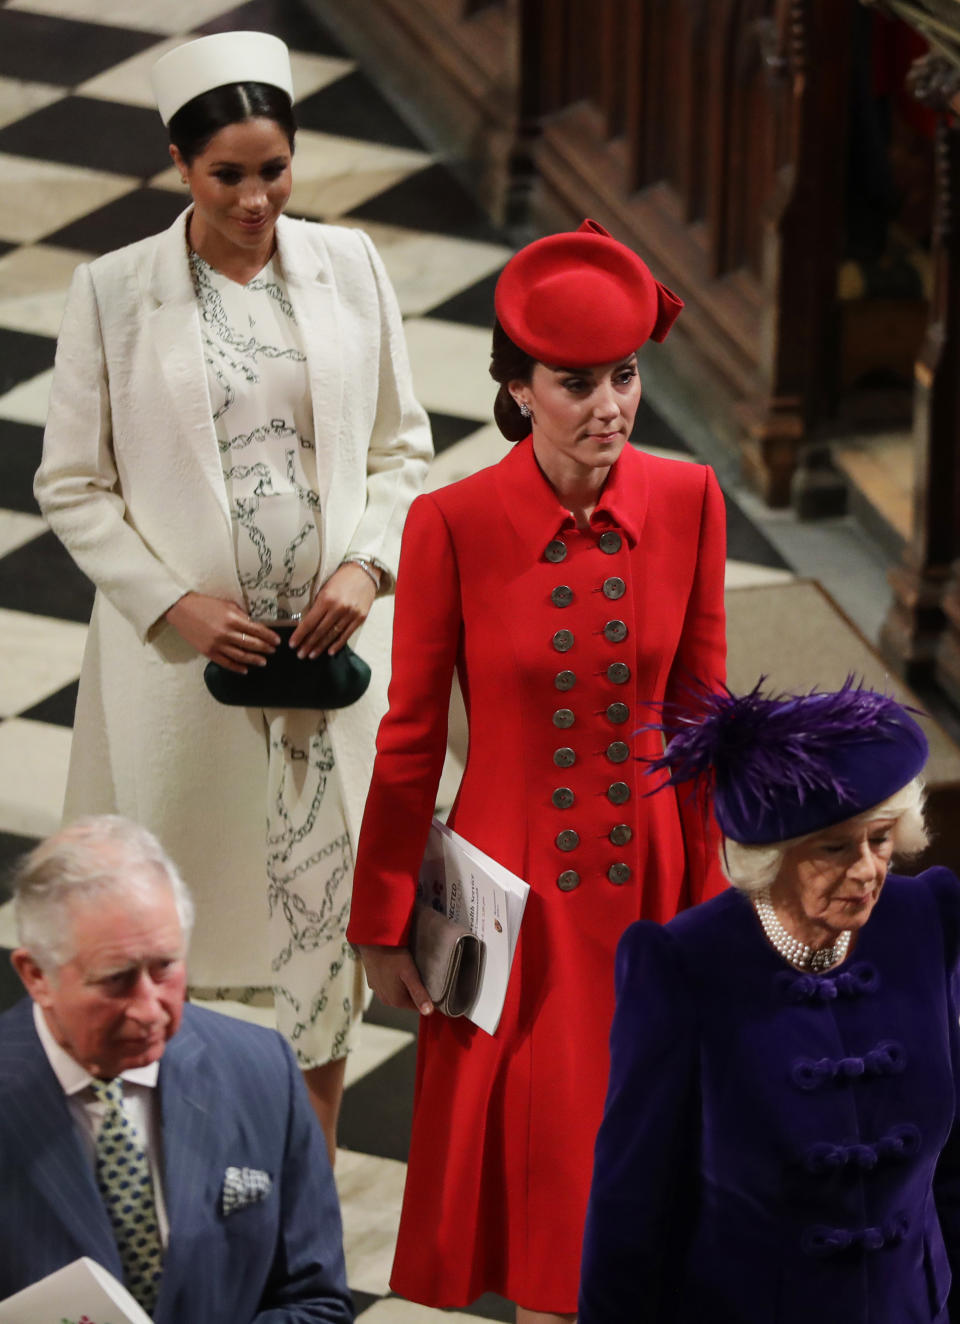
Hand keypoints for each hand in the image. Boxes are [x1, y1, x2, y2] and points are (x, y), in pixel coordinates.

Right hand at [164, 593, 279, 673]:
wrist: (182, 610)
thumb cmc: (205, 604)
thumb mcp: (227, 605)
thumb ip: (242, 615)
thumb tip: (256, 625)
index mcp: (233, 619)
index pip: (257, 630)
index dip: (269, 636)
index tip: (277, 641)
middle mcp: (226, 633)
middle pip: (251, 644)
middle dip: (265, 648)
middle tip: (273, 651)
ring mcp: (217, 644)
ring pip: (241, 656)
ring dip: (254, 660)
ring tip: (263, 662)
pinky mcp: (208, 652)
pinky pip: (226, 663)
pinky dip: (237, 668)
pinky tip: (245, 670)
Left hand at [288, 563, 376, 658]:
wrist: (365, 572)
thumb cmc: (341, 578)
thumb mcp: (325, 588)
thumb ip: (317, 605)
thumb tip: (306, 623)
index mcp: (326, 598)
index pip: (309, 622)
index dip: (300, 635)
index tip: (292, 644)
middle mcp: (338, 608)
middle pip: (320, 631)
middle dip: (308, 644)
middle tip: (300, 655)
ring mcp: (351, 614)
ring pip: (332, 635)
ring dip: (321, 647)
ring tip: (311, 655)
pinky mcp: (360, 618)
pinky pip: (346, 634)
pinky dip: (337, 644)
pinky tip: (329, 652)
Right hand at [357, 944, 433, 1015]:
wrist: (372, 942)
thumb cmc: (393, 956)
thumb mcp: (410, 974)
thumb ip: (419, 993)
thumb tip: (428, 1012)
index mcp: (396, 1001)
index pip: (417, 1007)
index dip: (426, 997)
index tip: (430, 984)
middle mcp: (386, 1000)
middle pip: (407, 1000)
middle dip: (414, 991)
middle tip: (420, 974)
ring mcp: (378, 992)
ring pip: (397, 993)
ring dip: (403, 986)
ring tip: (408, 971)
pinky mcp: (373, 983)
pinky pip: (388, 986)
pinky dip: (393, 981)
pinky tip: (395, 969)